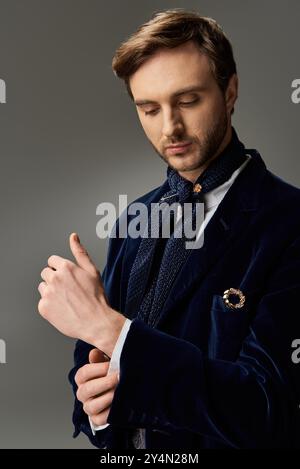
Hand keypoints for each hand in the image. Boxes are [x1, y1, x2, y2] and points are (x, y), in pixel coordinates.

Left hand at [38, 233, 125, 355]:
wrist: (96, 322)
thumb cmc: (96, 297)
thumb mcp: (92, 270)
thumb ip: (80, 252)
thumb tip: (73, 236)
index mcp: (65, 267)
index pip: (52, 261)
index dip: (60, 268)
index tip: (67, 277)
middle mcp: (54, 278)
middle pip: (46, 273)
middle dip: (54, 279)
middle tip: (68, 289)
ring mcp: (47, 293)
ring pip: (43, 287)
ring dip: (51, 291)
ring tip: (66, 300)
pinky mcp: (43, 307)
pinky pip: (42, 302)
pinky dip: (50, 305)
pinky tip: (63, 308)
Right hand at [75, 348, 118, 426]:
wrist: (116, 390)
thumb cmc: (109, 374)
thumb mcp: (105, 364)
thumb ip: (99, 358)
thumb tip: (93, 353)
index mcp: (81, 378)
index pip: (83, 373)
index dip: (98, 369)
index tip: (111, 365)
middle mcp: (82, 393)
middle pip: (87, 390)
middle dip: (104, 383)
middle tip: (118, 378)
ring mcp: (88, 407)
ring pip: (92, 406)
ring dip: (107, 398)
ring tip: (118, 391)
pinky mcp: (96, 419)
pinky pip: (100, 419)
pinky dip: (110, 413)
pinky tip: (118, 404)